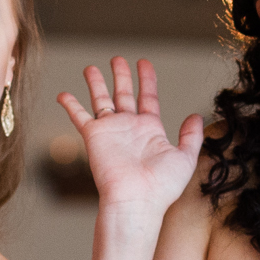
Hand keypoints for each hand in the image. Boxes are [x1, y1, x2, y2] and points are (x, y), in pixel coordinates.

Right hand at [56, 58, 204, 218]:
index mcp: (150, 129)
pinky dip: (70, 105)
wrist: (137, 200)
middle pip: (123, 94)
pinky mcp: (94, 136)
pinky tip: (62, 94)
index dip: (146, 79)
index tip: (144, 62)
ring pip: (100, 100)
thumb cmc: (162, 187)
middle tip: (117, 59)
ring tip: (90, 68)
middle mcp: (129, 127)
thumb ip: (191, 136)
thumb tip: (196, 116)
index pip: (148, 96)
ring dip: (95, 83)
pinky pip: (79, 116)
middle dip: (121, 75)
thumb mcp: (185, 158)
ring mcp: (110, 131)